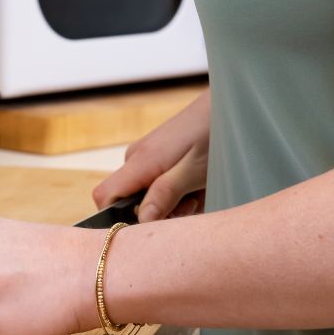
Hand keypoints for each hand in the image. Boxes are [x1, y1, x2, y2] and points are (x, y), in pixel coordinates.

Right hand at [93, 89, 208, 221]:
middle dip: (158, 214)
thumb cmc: (213, 134)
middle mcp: (137, 158)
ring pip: (149, 196)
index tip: (147, 228)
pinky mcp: (160, 156)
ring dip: (173, 203)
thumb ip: (164, 194)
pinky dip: (178, 191)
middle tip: (189, 206)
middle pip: (130, 203)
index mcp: (140, 161)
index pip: (104, 197)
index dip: (117, 218)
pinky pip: (160, 184)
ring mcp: (148, 157)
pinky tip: (198, 185)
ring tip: (199, 193)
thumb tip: (140, 221)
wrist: (228, 106)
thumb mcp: (193, 170)